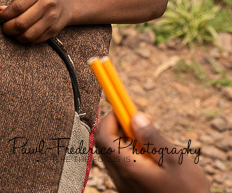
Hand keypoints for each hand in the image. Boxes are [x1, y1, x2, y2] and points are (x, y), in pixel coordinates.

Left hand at [0, 0, 71, 42]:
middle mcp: (47, 4)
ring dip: (15, 36)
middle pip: (21, 23)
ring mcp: (52, 18)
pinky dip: (25, 39)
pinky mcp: (54, 30)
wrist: (66, 2)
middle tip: (3, 27)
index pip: (17, 7)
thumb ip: (14, 1)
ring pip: (28, 34)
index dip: (5, 15)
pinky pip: (36, 40)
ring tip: (11, 32)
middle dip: (8, 28)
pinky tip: (21, 34)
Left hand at [95, 112, 209, 192]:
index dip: (110, 119)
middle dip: (117, 128)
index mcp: (128, 168)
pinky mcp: (130, 191)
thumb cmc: (188, 190)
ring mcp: (123, 186)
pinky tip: (150, 155)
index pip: (104, 137)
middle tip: (139, 121)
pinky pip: (122, 167)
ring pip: (113, 156)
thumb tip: (135, 117)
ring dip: (124, 141)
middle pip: (105, 146)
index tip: (124, 109)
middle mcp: (120, 178)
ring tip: (149, 139)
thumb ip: (152, 137)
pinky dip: (130, 154)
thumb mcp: (175, 159)